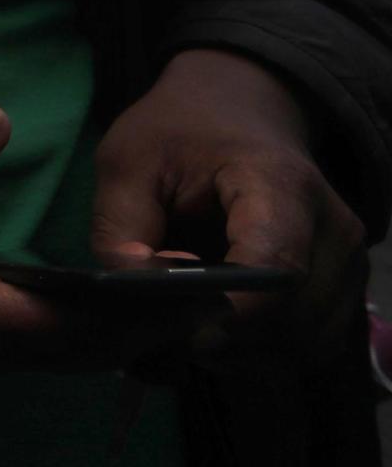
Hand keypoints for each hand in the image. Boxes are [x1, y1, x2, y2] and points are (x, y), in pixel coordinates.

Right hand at [0, 107, 197, 370]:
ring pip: (69, 356)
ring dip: (126, 331)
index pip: (65, 329)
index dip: (132, 314)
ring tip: (184, 292)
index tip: (187, 290)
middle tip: (213, 289)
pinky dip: (94, 328)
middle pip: (81, 353)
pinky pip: (49, 345)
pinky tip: (123, 297)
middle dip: (147, 326)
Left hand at [86, 48, 365, 358]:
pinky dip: (264, 352)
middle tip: (166, 337)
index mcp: (279, 185)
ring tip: (188, 332)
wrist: (239, 112)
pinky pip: (312, 344)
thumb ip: (120, 227)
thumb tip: (134, 288)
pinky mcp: (344, 289)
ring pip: (307, 344)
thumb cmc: (179, 135)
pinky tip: (218, 332)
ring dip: (245, 353)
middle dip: (228, 340)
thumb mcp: (127, 161)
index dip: (230, 313)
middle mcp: (333, 230)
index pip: (275, 267)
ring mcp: (348, 264)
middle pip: (294, 319)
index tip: (180, 332)